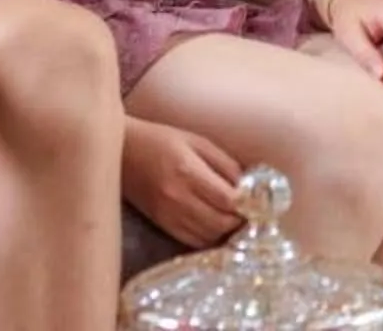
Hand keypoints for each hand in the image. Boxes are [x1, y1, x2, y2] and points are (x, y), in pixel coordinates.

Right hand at [123, 117, 246, 247]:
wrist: (122, 152)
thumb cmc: (162, 140)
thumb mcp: (197, 141)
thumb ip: (225, 164)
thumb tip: (249, 185)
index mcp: (188, 171)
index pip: (227, 199)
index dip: (248, 203)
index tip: (259, 199)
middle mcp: (177, 197)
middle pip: (220, 223)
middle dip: (240, 219)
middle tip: (250, 210)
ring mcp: (168, 214)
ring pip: (208, 236)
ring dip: (226, 230)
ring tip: (234, 217)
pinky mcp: (161, 224)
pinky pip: (191, 241)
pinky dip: (209, 237)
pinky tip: (215, 224)